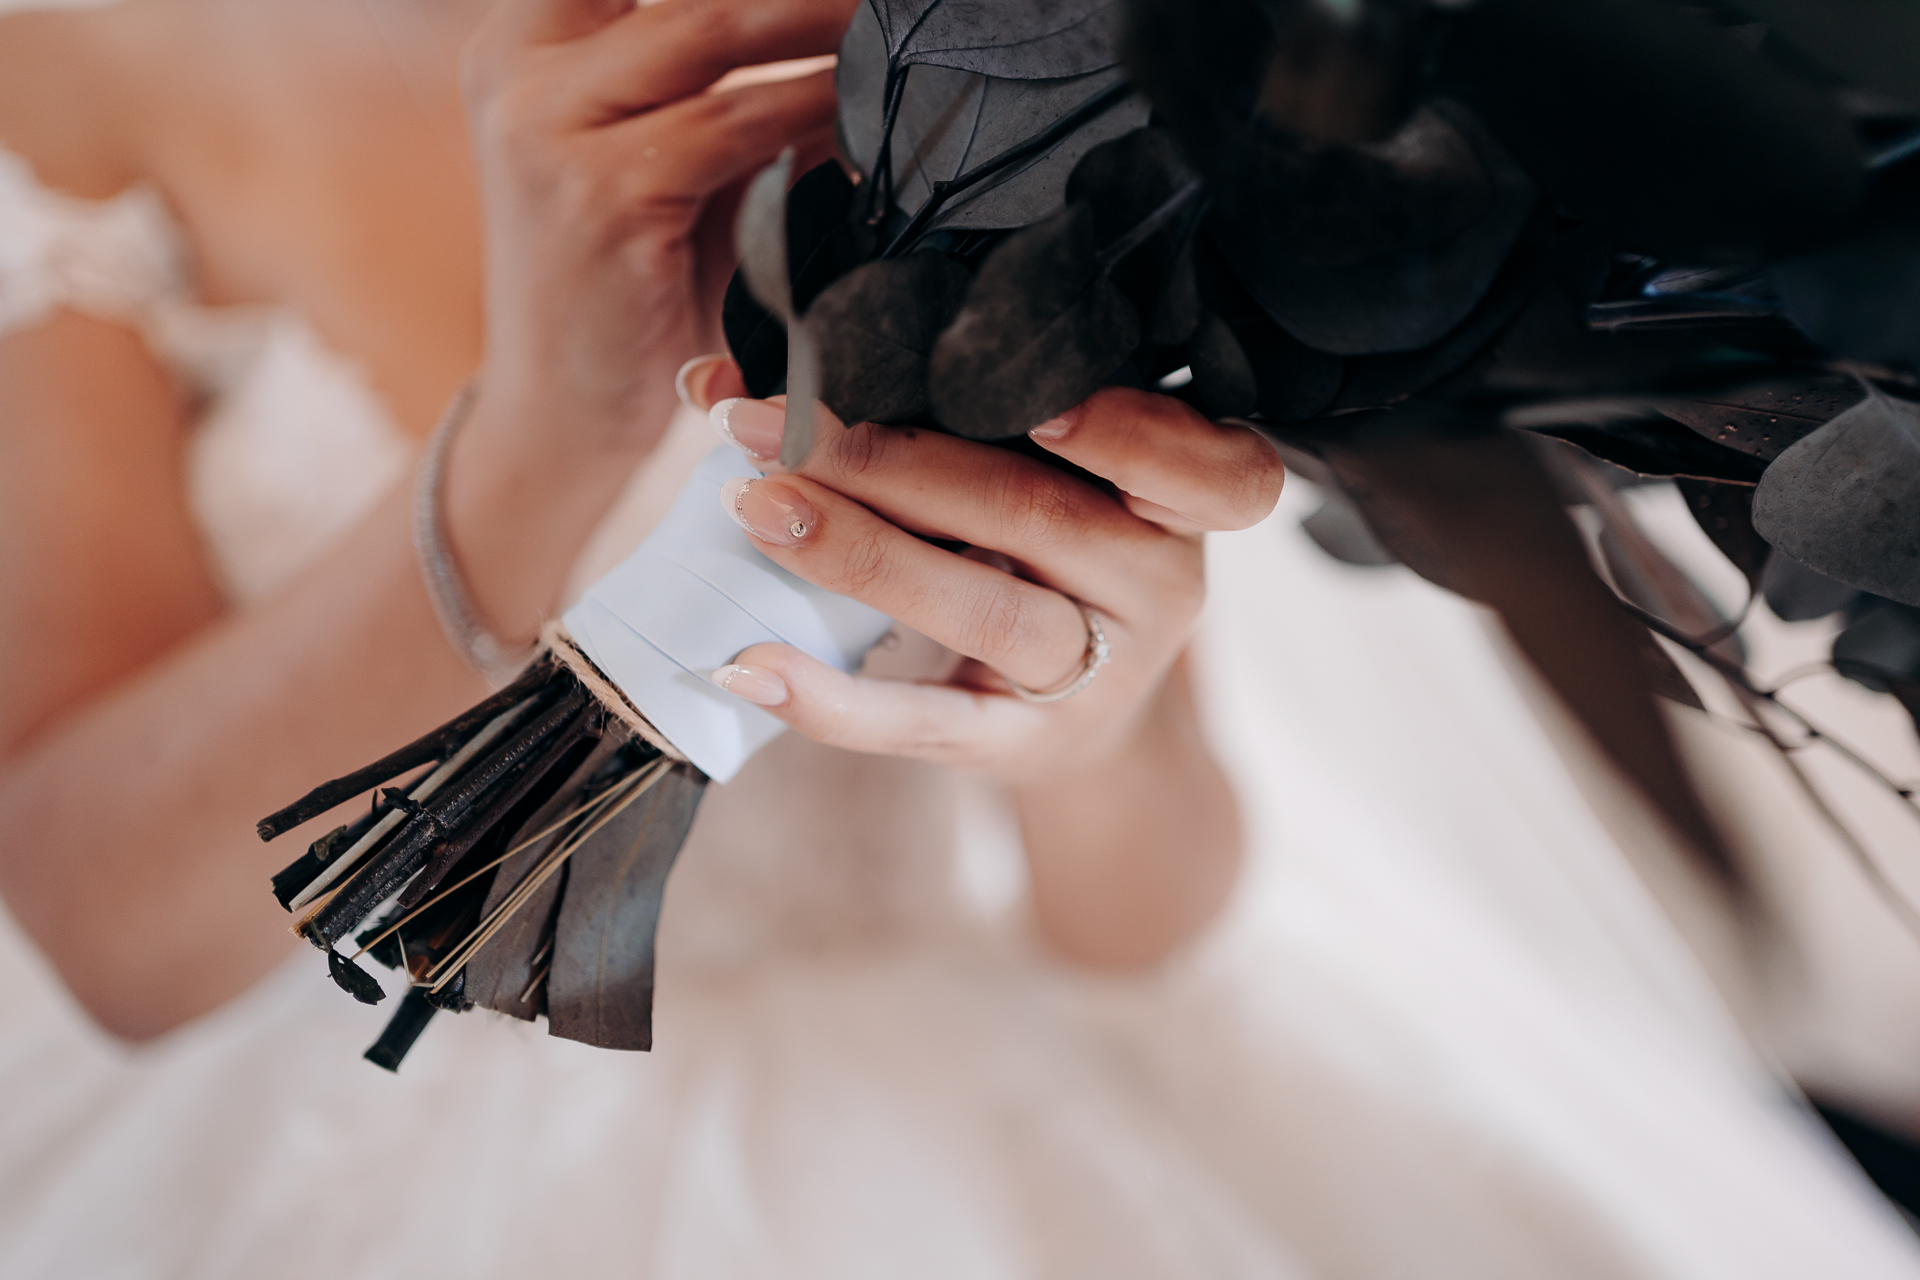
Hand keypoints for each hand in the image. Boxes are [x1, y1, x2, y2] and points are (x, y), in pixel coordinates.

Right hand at [446, 0, 855, 645]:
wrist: (562, 417)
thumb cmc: (633, 289)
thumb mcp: (674, 166)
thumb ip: (738, 94)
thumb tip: (864, 33)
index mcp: (526, 38)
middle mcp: (518, 63)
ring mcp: (547, 126)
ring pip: (714, 26)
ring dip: (824, 18)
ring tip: (905, 27)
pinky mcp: (601, 191)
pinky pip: (736, 122)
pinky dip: (815, 105)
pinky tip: (871, 113)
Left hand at [690, 378, 1285, 784]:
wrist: (1089, 709)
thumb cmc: (1055, 549)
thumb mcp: (1049, 469)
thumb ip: (944, 405)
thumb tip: (722, 371)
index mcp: (1183, 500)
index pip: (1211, 471)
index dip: (1131, 432)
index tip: (1035, 396)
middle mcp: (1159, 587)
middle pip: (1035, 515)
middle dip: (887, 461)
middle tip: (769, 422)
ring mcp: (1095, 676)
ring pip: (985, 611)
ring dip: (859, 554)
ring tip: (757, 509)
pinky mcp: (1020, 747)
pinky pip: (925, 724)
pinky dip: (832, 698)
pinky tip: (750, 665)